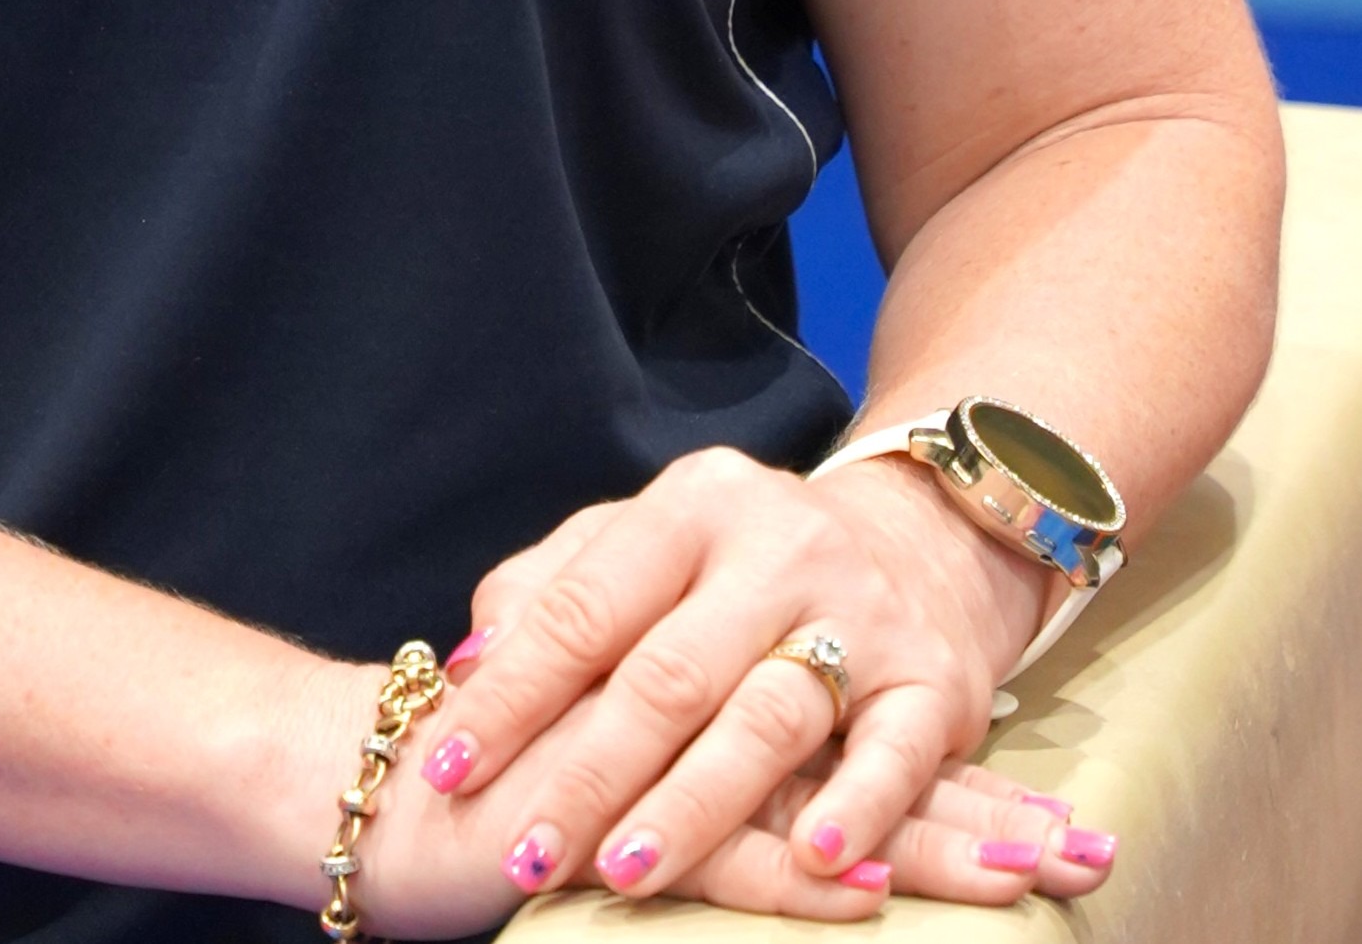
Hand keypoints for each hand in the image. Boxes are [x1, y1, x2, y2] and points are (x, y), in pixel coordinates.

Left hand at [397, 445, 1119, 910]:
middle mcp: (775, 547)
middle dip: (587, 772)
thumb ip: (551, 589)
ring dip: (693, 805)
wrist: (922, 536)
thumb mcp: (647, 543)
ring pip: (767, 718)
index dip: (512, 691)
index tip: (445, 767)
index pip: (584, 605)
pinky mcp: (933, 680)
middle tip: (523, 851)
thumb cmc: (743, 564)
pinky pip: (895, 751)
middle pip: (668, 673)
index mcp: (690, 506)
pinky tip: (814, 859)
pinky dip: (857, 807)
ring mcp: (861, 612)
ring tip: (624, 872)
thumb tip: (464, 664)